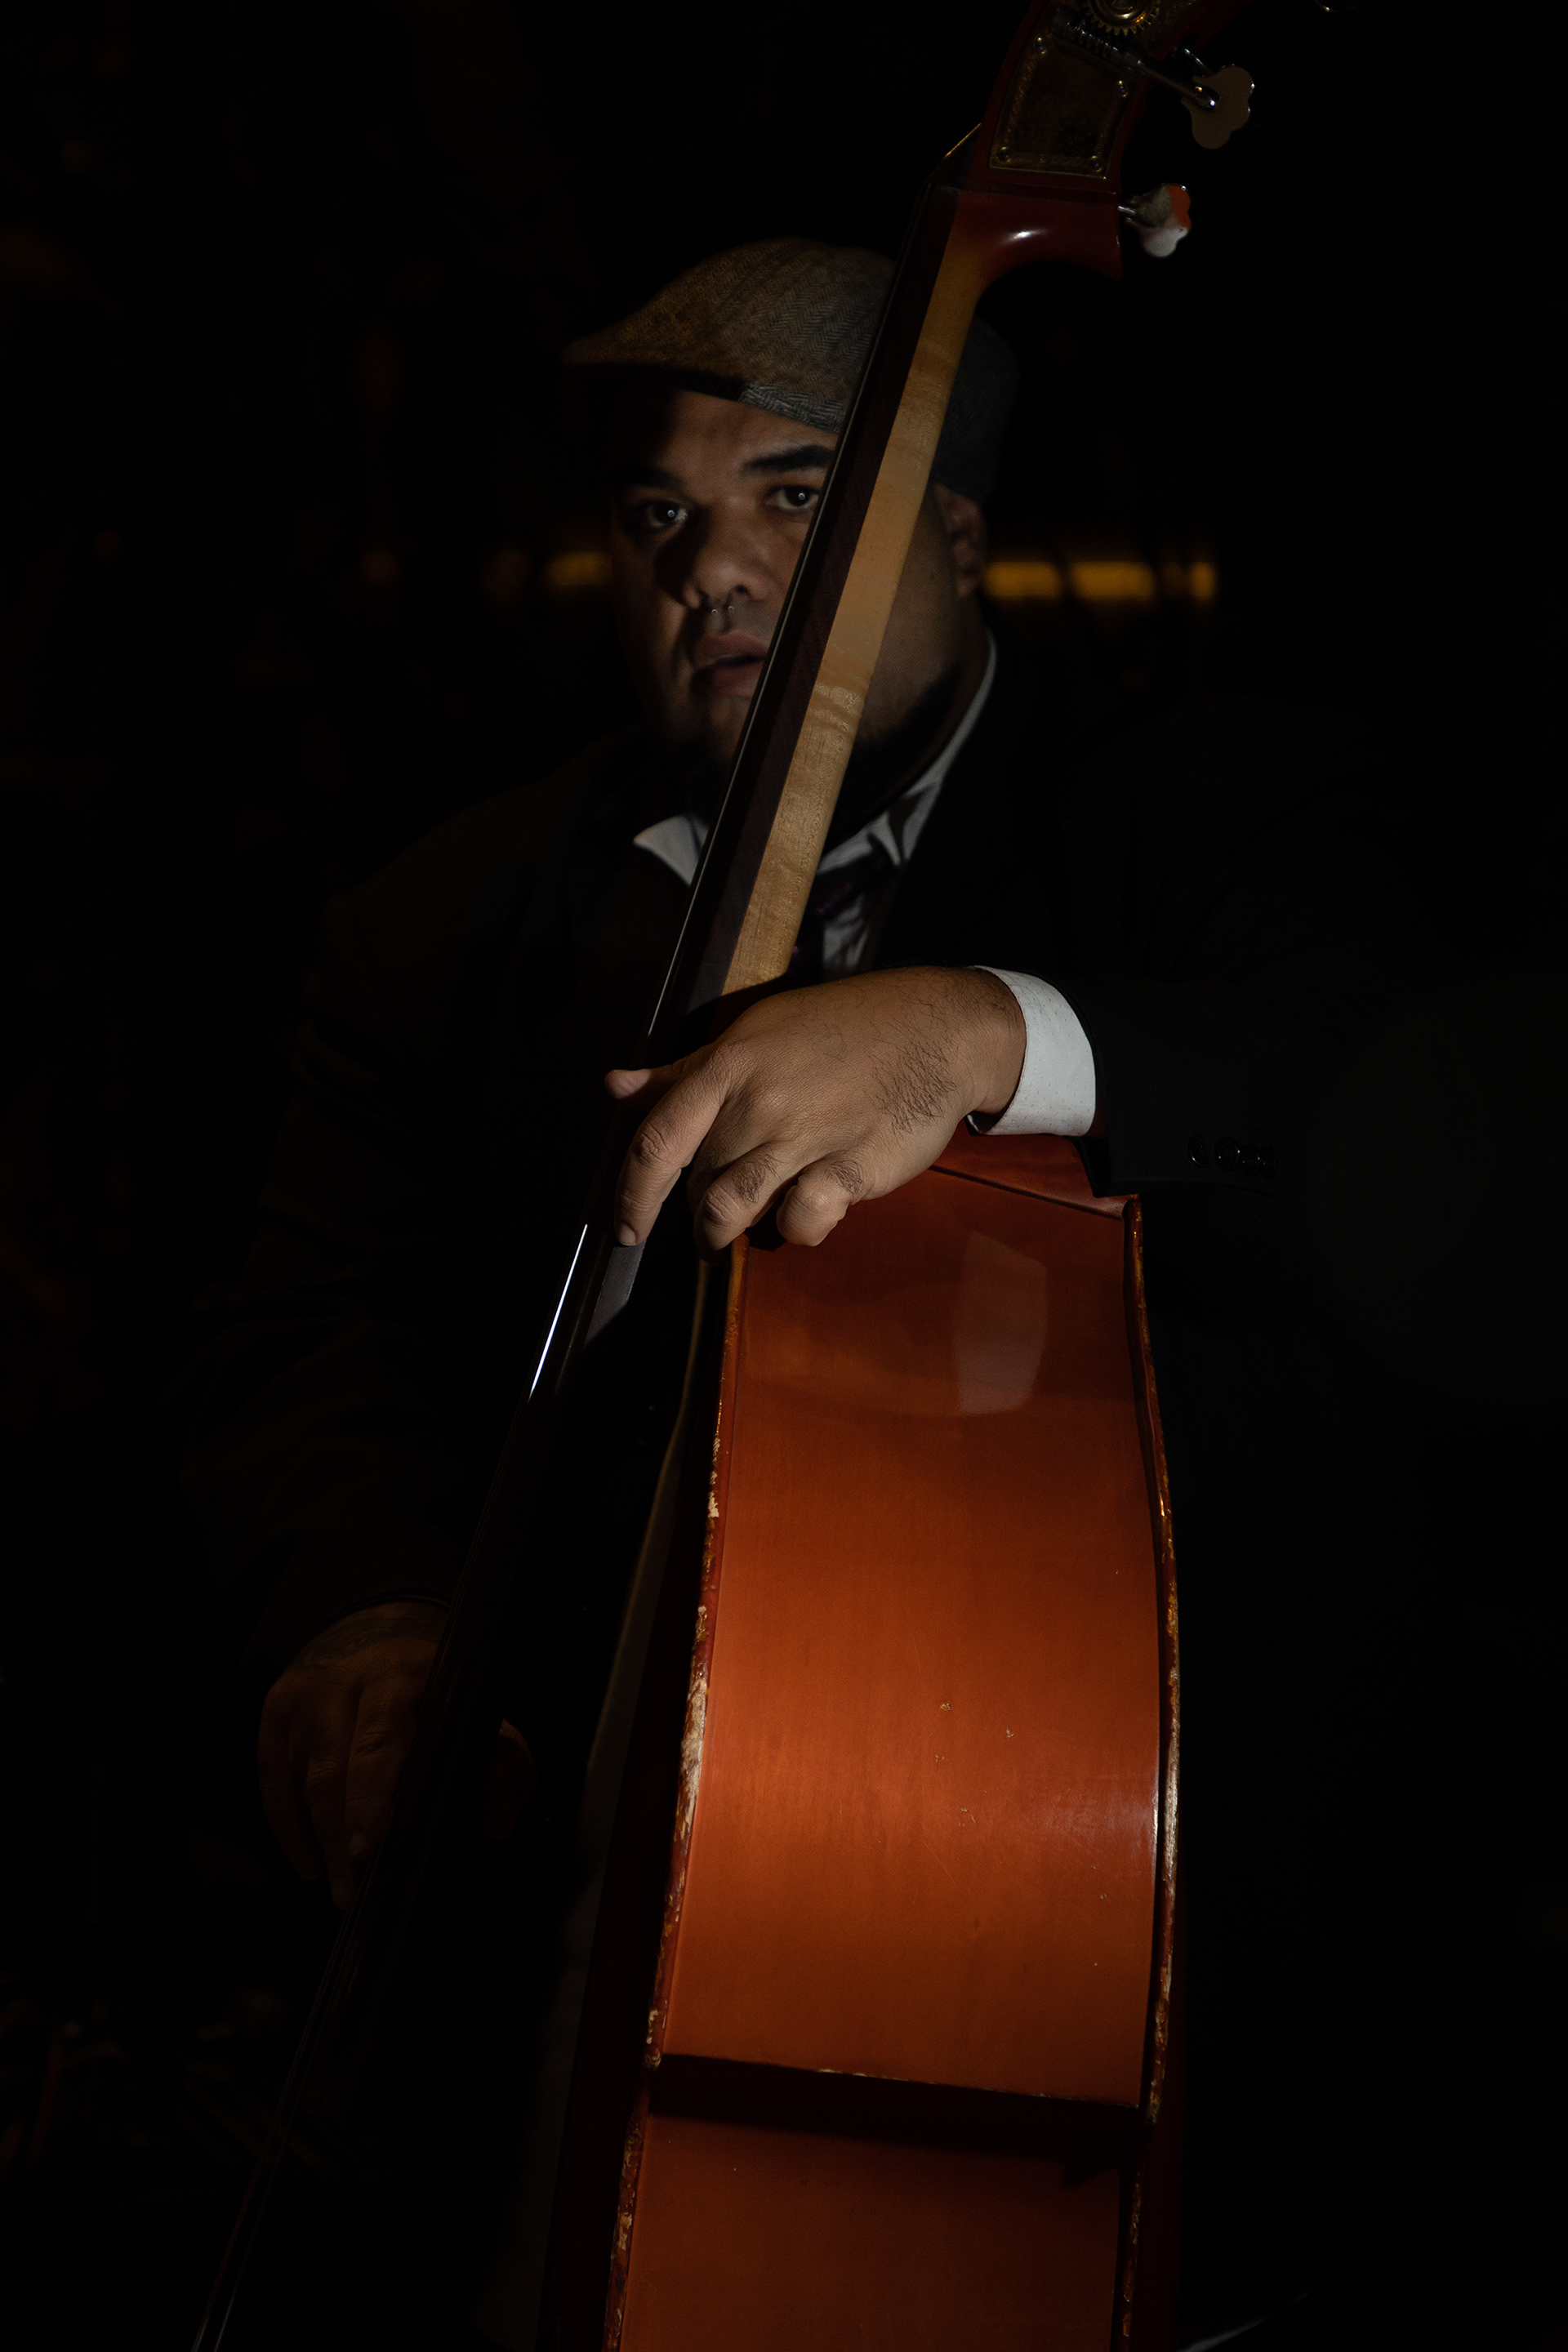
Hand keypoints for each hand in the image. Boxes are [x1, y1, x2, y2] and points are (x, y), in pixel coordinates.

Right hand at [258, 1600, 536, 1905]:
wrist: (373, 1632)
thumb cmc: (435, 1693)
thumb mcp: (476, 1715)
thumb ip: (502, 1763)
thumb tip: (499, 1820)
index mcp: (403, 1673)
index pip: (381, 1740)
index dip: (371, 1796)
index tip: (369, 1845)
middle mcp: (346, 1678)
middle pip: (332, 1766)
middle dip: (340, 1830)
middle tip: (353, 1885)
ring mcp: (305, 1693)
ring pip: (301, 1778)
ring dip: (320, 1840)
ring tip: (343, 1889)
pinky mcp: (276, 1709)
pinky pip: (271, 1779)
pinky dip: (288, 1828)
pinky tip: (310, 1865)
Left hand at [606, 965, 1024, 1255]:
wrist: (937, 1030)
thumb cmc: (844, 1029)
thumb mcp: (759, 1034)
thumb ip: (686, 1072)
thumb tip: (616, 1087)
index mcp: (730, 1065)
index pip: (657, 1139)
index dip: (632, 1193)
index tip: (626, 1230)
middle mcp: (760, 1102)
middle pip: (698, 1183)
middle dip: (698, 1209)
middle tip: (714, 1213)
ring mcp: (806, 1136)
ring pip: (734, 1210)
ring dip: (729, 1232)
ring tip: (737, 1233)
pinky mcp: (850, 1168)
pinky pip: (799, 1222)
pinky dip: (794, 1230)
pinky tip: (807, 1214)